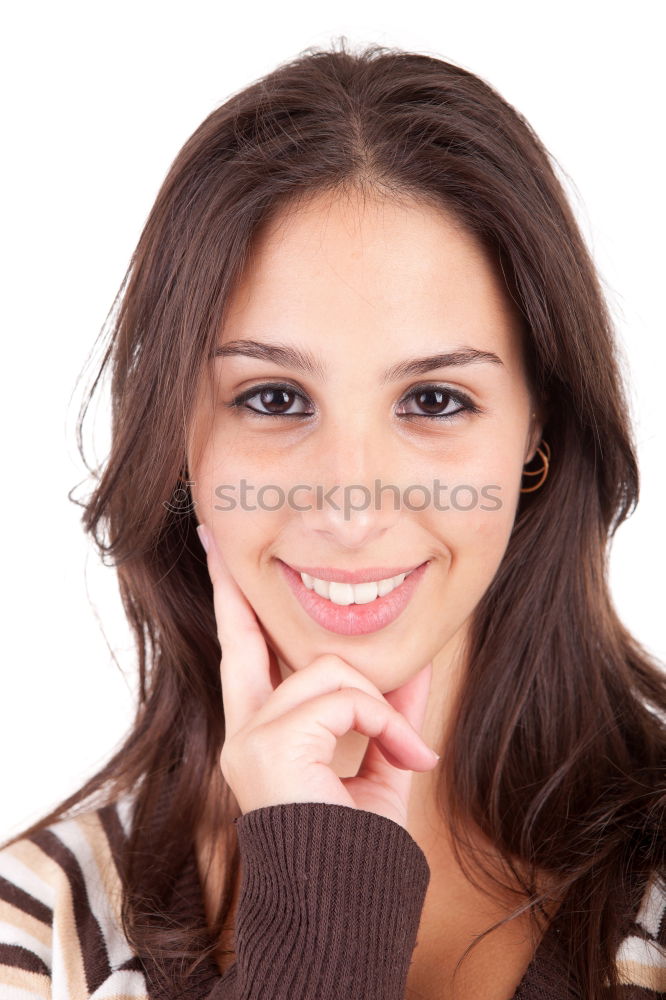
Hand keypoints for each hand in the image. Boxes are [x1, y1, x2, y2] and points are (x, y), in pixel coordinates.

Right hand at [197, 524, 438, 828]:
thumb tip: (414, 665)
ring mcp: (250, 735)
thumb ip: (388, 713)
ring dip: (380, 705)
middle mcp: (244, 730)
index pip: (247, 658)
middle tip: (214, 536)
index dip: (237, 610)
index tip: (220, 562)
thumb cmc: (357, 846)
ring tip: (408, 752)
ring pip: (328, 667)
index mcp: (265, 733)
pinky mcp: (270, 742)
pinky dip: (383, 722)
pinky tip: (403, 758)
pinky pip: (345, 696)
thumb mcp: (380, 764)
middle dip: (231, 585)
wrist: (347, 904)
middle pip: (240, 638)